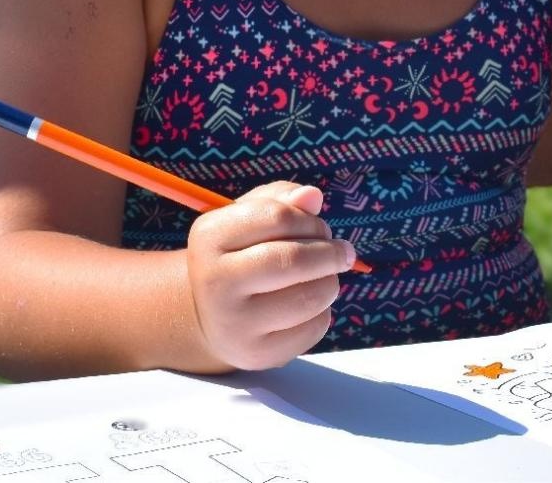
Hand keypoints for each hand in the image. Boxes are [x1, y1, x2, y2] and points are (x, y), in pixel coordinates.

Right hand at [185, 181, 356, 369]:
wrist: (210, 316)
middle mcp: (215, 281)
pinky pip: (316, 326)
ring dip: (330, 281)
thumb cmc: (240, 255)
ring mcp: (235, 324)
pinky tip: (305, 306)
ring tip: (320, 277)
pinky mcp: (259, 355)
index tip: (320, 229)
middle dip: (331, 252)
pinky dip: (322, 311)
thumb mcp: (249, 218)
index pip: (277, 216)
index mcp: (209, 237)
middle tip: (342, 252)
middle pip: (294, 260)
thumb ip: (281, 199)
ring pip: (311, 295)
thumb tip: (313, 196)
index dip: (310, 220)